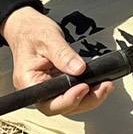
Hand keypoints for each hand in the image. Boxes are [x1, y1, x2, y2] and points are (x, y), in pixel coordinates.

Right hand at [0, 6, 114, 117]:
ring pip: (71, 104)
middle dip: (85, 101)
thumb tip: (79, 69)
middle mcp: (38, 91)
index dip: (68, 100)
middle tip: (103, 87)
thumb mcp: (48, 38)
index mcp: (29, 82)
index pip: (49, 103)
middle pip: (62, 107)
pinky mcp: (58, 85)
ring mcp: (49, 90)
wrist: (26, 26)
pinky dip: (88, 91)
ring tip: (106, 86)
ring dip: (90, 98)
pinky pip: (72, 94)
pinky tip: (99, 83)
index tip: (84, 87)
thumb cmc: (32, 31)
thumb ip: (63, 54)